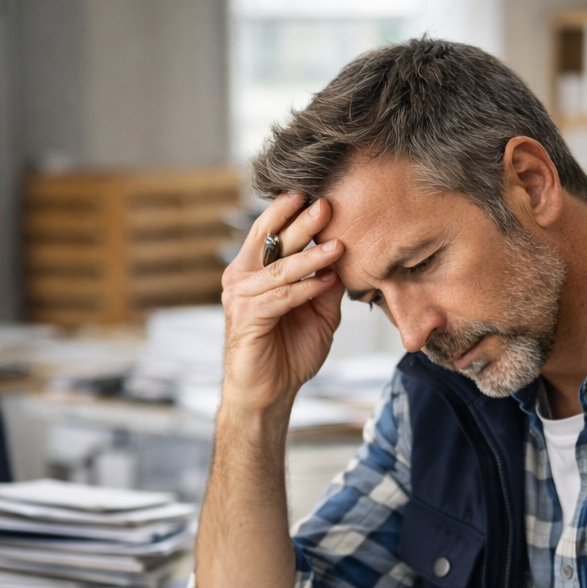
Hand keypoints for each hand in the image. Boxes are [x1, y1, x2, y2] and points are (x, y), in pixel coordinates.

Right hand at [221, 193, 344, 418]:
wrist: (269, 393)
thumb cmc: (290, 353)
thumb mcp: (318, 313)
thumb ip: (326, 285)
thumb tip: (345, 256)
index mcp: (255, 270)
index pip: (272, 232)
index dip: (292, 213)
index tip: (320, 194)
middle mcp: (242, 277)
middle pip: (272, 241)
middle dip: (300, 222)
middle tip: (325, 204)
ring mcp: (240, 296)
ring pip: (280, 269)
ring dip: (310, 257)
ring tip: (337, 245)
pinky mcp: (247, 318)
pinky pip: (280, 297)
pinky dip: (304, 289)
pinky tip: (325, 282)